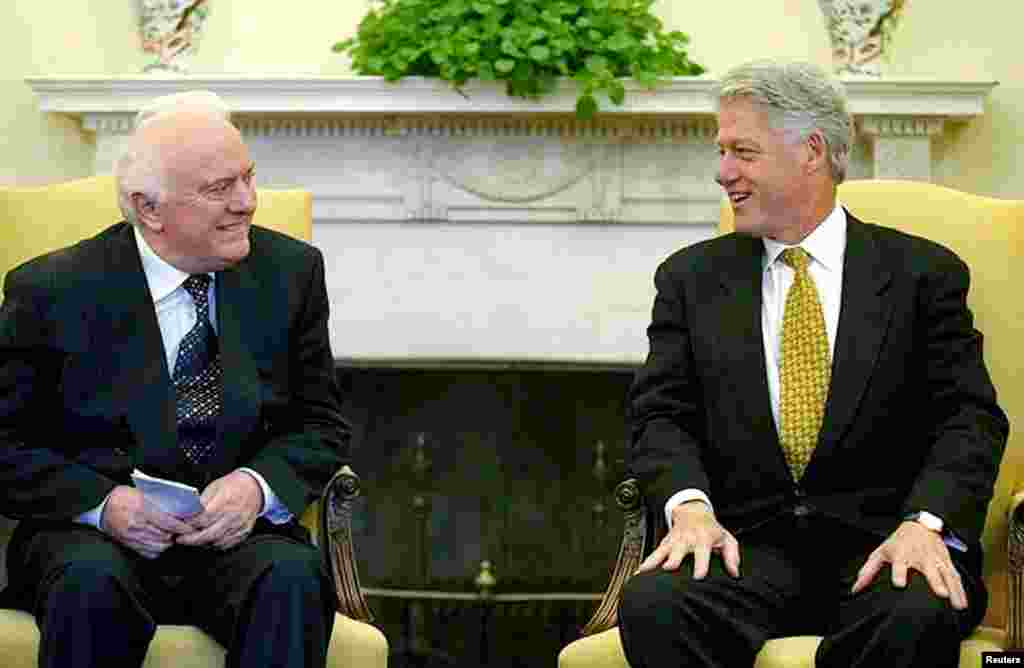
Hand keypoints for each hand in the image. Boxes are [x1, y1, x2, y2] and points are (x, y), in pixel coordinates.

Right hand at [101, 485, 195, 558]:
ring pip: (159, 546)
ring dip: (167, 541)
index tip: (191, 527)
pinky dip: (157, 548)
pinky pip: (149, 552)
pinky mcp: (129, 544)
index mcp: (143, 509)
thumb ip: (160, 502)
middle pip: (165, 536)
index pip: (169, 522)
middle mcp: (138, 525)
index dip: (182, 527)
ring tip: (169, 534)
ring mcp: (132, 536)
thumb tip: (179, 510)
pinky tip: (158, 540)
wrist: (102, 507)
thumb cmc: (122, 497)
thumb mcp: (143, 494)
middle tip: (181, 529)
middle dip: (176, 534)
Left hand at [177, 470, 263, 549]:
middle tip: (181, 539)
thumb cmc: (233, 486)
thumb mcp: (214, 487)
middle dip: (192, 539)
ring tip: (194, 539)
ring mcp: (240, 524)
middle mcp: (234, 514)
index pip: (203, 518)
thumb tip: (187, 514)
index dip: (189, 525)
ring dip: (203, 542)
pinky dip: (216, 544)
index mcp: (225, 501)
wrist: (254, 488)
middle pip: (208, 533)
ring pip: (217, 541)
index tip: (180, 526)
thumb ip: (201, 502)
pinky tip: (209, 540)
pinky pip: (228, 543)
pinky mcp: (244, 531)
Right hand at [636, 500, 740, 577]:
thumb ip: (732, 556)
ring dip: (653, 561)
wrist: (692, 511)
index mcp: (703, 539)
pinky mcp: (665, 543)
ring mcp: (674, 541)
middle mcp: (687, 540)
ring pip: (662, 551)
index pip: (702, 552)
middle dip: (672, 560)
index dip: (701, 565)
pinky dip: (646, 563)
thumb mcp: (726, 539)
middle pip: (678, 551)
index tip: (698, 576)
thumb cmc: (711, 529)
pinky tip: (639, 573)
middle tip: (668, 569)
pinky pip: (654, 554)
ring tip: (644, 572)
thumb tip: (734, 573)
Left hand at [852, 521, 966, 609]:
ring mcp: (936, 559)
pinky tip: (964, 603)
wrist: (919, 525)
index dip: (899, 573)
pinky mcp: (946, 562)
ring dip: (953, 589)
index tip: (899, 584)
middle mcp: (920, 557)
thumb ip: (868, 571)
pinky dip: (961, 589)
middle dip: (935, 581)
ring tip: (958, 606)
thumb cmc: (897, 543)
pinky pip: (955, 576)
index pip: (899, 564)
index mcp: (901, 555)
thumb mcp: (880, 552)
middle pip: (928, 569)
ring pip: (947, 575)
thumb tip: (855, 589)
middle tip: (941, 594)